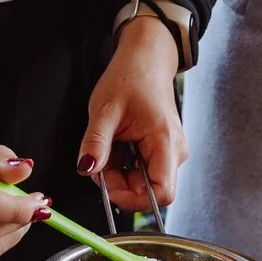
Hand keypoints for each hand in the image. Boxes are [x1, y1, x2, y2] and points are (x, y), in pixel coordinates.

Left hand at [77, 15, 186, 213]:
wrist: (145, 60)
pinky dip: (123, 165)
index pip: (162, 193)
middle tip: (98, 160)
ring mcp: (170, 152)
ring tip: (108, 144)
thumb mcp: (104, 110)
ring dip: (118, 173)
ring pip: (142, 182)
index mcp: (165, 141)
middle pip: (148, 190)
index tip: (106, 186)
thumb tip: (86, 170)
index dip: (132, 199)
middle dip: (118, 183)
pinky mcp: (163, 150)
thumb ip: (96, 143)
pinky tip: (117, 144)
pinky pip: (142, 170)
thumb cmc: (129, 79)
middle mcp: (175, 151)